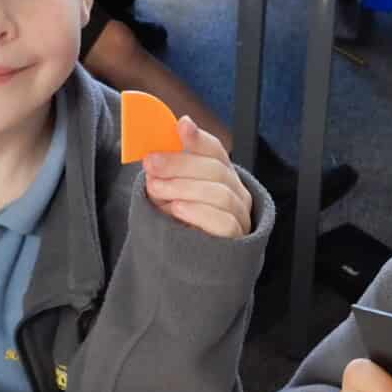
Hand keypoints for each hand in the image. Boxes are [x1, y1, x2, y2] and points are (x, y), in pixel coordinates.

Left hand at [143, 116, 252, 238]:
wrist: (180, 264)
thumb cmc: (176, 224)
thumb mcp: (166, 190)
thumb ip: (167, 165)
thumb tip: (164, 136)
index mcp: (221, 176)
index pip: (216, 151)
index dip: (198, 138)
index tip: (180, 127)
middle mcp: (236, 193)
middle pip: (217, 170)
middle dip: (181, 163)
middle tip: (152, 164)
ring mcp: (239, 217)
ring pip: (220, 193)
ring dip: (184, 187)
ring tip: (157, 189)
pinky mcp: (235, 240)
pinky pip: (223, 221)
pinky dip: (198, 212)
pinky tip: (177, 208)